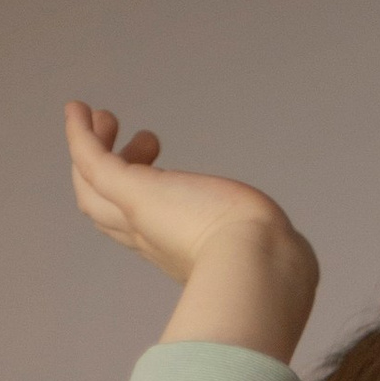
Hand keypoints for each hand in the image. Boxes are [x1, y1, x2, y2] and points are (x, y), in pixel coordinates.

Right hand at [63, 102, 317, 365]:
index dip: (141, 195)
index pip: (143, 227)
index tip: (157, 158)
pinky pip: (92, 160)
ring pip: (93, 185)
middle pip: (107, 210)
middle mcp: (154, 240)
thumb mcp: (269, 254)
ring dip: (92, 148)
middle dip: (110, 170)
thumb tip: (303, 267)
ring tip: (103, 116)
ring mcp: (140, 216)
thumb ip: (274, 256)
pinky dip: (79, 135)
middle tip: (128, 134)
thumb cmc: (274, 267)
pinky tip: (77, 108)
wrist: (261, 272)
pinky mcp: (134, 193)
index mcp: (181, 253)